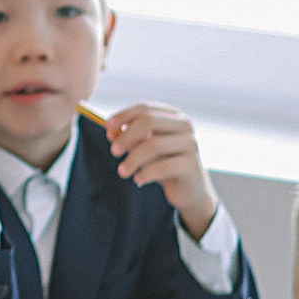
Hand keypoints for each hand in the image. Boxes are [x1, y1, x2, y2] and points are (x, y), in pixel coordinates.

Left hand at [106, 102, 218, 240]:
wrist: (189, 190)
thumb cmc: (163, 164)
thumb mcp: (143, 149)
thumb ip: (128, 138)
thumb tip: (111, 131)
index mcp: (172, 116)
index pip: (145, 108)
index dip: (123, 116)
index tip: (106, 127)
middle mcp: (184, 126)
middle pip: (149, 121)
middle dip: (127, 136)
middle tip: (113, 151)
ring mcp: (190, 144)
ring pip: (154, 144)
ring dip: (133, 159)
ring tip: (122, 172)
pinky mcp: (192, 164)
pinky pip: (163, 166)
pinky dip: (146, 173)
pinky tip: (138, 180)